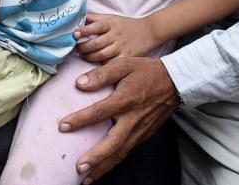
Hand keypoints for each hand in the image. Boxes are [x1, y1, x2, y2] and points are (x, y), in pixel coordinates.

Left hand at [61, 57, 177, 181]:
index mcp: (126, 100)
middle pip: (113, 143)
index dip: (81, 119)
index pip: (100, 112)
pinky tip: (102, 169)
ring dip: (103, 167)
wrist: (175, 82)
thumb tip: (79, 83)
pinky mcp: (144, 135)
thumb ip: (102, 74)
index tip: (63, 126)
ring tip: (86, 179)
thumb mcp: (124, 64)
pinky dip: (114, 162)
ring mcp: (139, 130)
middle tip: (79, 168)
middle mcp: (132, 119)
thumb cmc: (147, 72)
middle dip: (96, 157)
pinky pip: (127, 151)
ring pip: (120, 153)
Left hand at [75, 12, 161, 62]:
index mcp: (111, 24)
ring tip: (82, 56)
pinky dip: (102, 66)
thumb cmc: (126, 25)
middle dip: (83, 48)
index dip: (84, 31)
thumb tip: (78, 17)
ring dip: (89, 57)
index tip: (74, 34)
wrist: (149, 32)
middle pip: (96, 44)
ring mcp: (121, 47)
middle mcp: (116, 35)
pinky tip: (96, 65)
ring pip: (101, 55)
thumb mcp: (112, 17)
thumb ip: (95, 18)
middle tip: (75, 49)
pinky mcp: (127, 57)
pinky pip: (112, 64)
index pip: (96, 26)